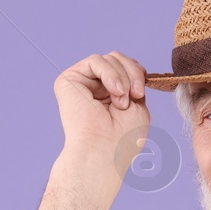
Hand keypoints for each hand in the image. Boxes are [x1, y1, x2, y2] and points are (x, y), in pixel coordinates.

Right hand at [52, 51, 151, 176]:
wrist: (104, 150)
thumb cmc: (123, 137)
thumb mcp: (138, 106)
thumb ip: (134, 83)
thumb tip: (136, 67)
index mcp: (112, 95)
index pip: (127, 68)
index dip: (138, 74)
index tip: (141, 94)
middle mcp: (96, 88)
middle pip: (119, 59)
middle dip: (132, 74)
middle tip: (135, 96)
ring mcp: (82, 83)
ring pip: (110, 58)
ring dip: (123, 78)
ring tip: (121, 102)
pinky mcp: (69, 80)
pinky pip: (96, 60)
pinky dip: (110, 74)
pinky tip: (114, 92)